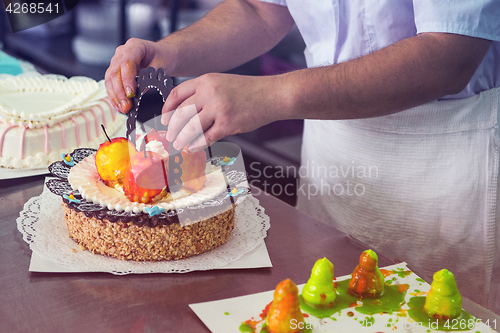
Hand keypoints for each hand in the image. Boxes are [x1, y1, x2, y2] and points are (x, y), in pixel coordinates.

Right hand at [104, 38, 175, 113]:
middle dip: (120, 92)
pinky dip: (114, 96)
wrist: (161, 55)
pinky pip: (110, 84)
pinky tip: (119, 106)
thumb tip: (145, 90)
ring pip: (110, 79)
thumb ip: (153, 76)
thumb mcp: (162, 64)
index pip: (127, 63)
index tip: (131, 94)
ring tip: (123, 109)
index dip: (127, 79)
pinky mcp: (115, 71)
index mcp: (134, 46)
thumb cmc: (162, 57)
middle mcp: (122, 52)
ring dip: (115, 96)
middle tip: (127, 106)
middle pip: (115, 72)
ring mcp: (116, 61)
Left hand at [161, 73, 285, 150]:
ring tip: (178, 145)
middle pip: (181, 113)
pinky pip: (207, 137)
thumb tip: (185, 112)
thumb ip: (204, 93)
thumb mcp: (222, 83)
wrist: (272, 95)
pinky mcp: (228, 124)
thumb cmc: (249, 91)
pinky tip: (193, 147)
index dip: (167, 109)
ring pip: (191, 128)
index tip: (164, 119)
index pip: (177, 94)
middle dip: (172, 128)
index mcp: (206, 80)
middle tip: (169, 136)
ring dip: (182, 139)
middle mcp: (209, 93)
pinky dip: (197, 144)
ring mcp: (219, 109)